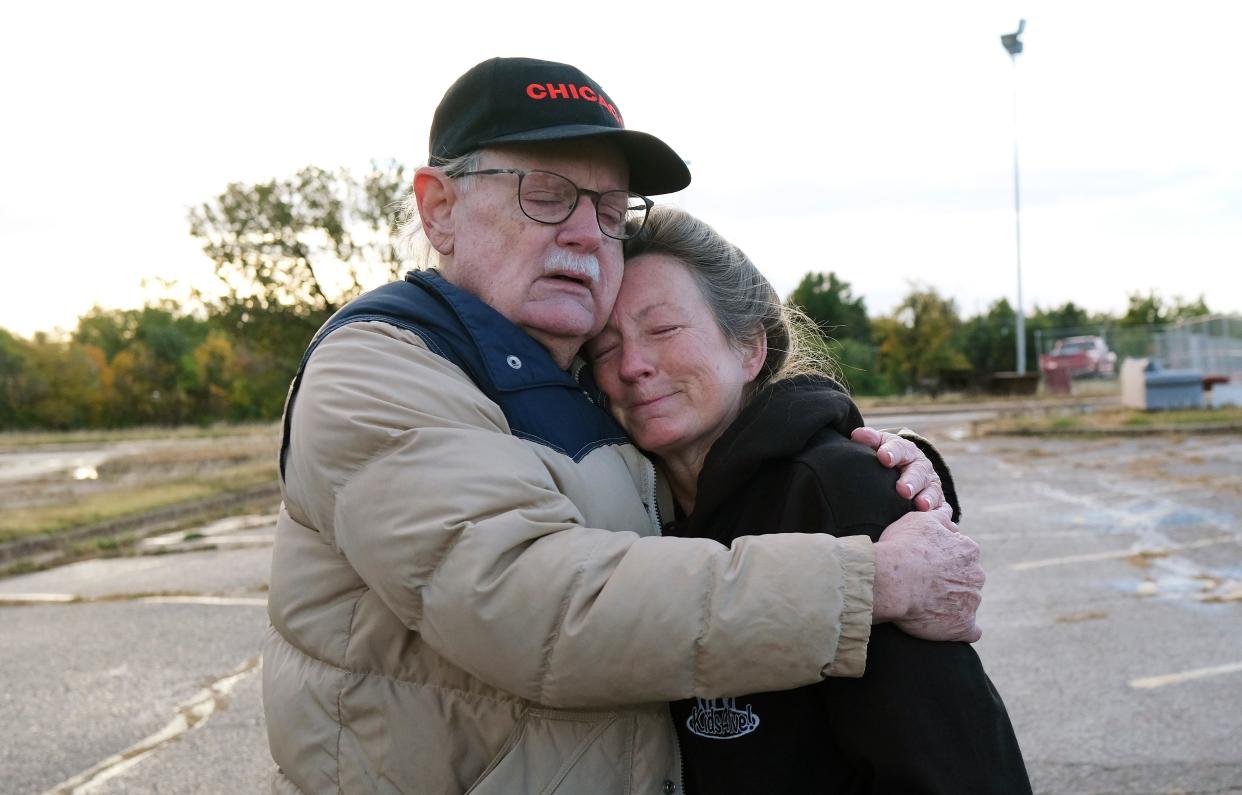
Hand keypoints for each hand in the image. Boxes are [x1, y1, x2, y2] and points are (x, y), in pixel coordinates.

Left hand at [851, 427, 943, 510]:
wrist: (907, 468)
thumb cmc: (889, 457)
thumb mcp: (881, 445)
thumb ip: (870, 440)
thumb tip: (857, 434)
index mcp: (906, 451)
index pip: (899, 449)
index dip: (892, 453)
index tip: (884, 458)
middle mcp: (921, 467)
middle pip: (918, 472)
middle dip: (911, 481)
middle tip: (903, 490)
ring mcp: (931, 484)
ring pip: (931, 491)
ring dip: (927, 498)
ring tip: (921, 505)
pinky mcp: (938, 502)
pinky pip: (941, 508)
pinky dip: (938, 513)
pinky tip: (931, 518)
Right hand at [871, 505, 983, 641]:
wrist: (892, 580)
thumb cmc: (902, 547)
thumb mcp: (920, 520)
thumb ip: (940, 518)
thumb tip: (949, 516)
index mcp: (968, 550)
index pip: (962, 554)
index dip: (942, 559)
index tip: (925, 564)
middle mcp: (976, 575)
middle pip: (967, 579)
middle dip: (951, 581)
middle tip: (924, 584)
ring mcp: (972, 601)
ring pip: (967, 602)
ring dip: (952, 604)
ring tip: (926, 605)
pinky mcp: (963, 626)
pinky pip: (970, 631)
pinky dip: (960, 628)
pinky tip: (945, 625)